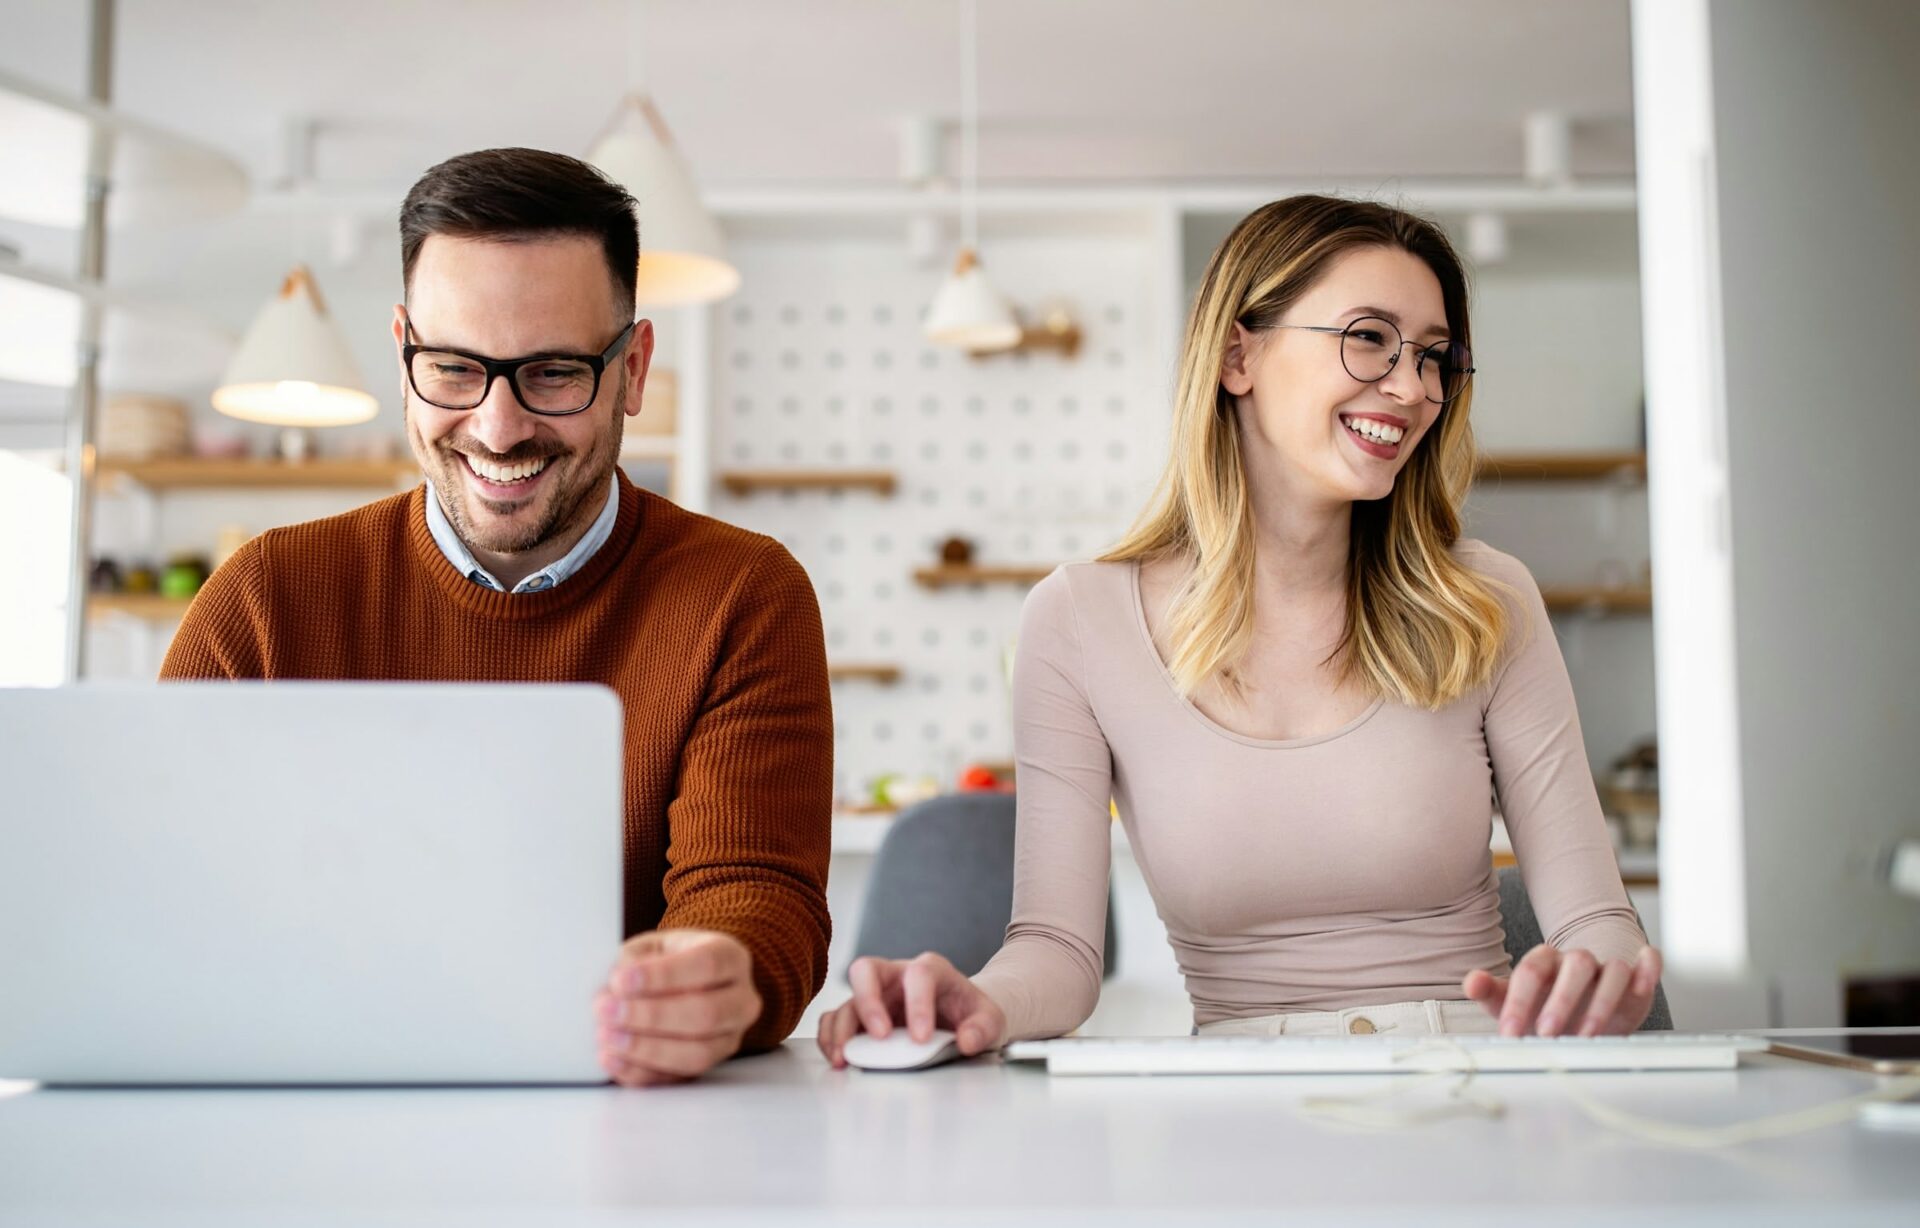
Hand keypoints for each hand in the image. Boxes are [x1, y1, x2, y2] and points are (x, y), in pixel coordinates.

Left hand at [594, 929, 761, 1086]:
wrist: (683, 984)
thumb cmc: (667, 961)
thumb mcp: (652, 946)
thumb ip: (635, 961)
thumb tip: (616, 991)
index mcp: (731, 958)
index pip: (707, 965)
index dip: (662, 976)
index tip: (620, 980)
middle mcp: (741, 1001)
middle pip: (706, 1014)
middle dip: (650, 1016)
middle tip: (606, 1010)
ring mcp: (730, 1039)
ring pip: (697, 1054)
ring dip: (645, 1048)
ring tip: (606, 1036)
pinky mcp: (710, 1068)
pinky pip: (678, 1079)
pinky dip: (640, 1071)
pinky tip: (612, 1058)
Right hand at [816, 952, 1007, 1068]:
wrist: (960, 1018)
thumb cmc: (970, 1014)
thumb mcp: (990, 1019)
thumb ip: (983, 1028)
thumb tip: (967, 1041)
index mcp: (930, 970)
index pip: (919, 975)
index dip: (918, 1004)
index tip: (922, 1038)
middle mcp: (896, 977)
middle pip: (868, 969)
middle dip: (869, 1002)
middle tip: (880, 1036)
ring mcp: (875, 995)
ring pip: (846, 998)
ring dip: (842, 1028)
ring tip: (846, 1058)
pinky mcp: (860, 1016)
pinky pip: (834, 1019)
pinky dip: (830, 1038)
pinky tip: (838, 1058)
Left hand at [1463, 943, 1663, 1036]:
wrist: (1580, 1009)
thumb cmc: (1542, 1006)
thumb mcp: (1512, 1001)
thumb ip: (1491, 992)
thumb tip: (1471, 982)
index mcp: (1545, 961)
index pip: (1530, 972)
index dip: (1519, 1001)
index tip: (1510, 1033)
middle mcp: (1577, 960)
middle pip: (1575, 966)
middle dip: (1562, 999)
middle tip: (1548, 1032)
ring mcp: (1609, 966)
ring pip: (1613, 970)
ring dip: (1602, 1001)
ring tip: (1587, 1034)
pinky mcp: (1637, 976)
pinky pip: (1648, 961)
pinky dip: (1649, 969)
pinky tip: (1644, 986)